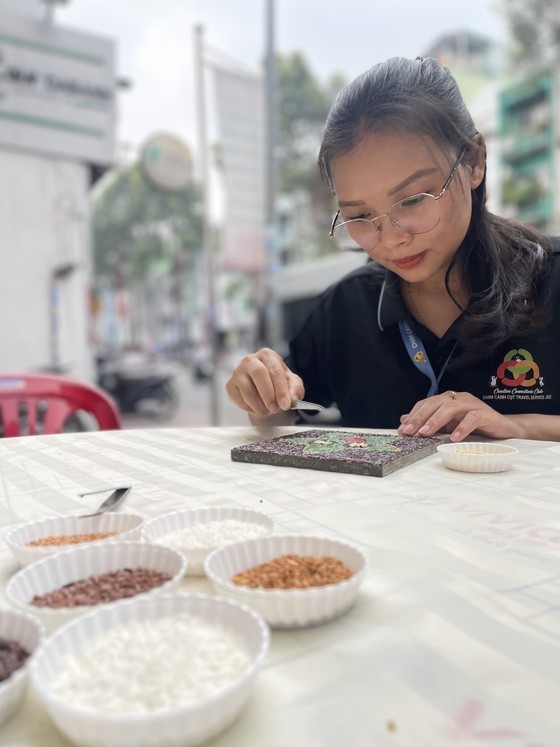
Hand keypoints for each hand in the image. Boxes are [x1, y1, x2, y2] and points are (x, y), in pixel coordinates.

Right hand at [226, 348, 304, 418]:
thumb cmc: (277, 382)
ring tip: (268, 411)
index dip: (281, 389)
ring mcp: (237, 372)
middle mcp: (250, 360)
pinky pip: (238, 399)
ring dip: (259, 405)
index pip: (275, 370)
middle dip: (268, 395)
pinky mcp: (230, 385)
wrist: (263, 387)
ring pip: (247, 390)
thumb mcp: (291, 382)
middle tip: (275, 409)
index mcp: (267, 355)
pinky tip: (257, 408)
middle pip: (258, 374)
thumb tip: (294, 396)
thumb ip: (295, 388)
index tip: (286, 404)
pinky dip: (249, 408)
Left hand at [396, 390, 523, 441]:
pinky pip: (472, 418)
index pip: (426, 403)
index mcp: (448, 399)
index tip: (403, 429)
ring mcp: (472, 404)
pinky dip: (462, 427)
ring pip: (451, 408)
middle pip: (435, 403)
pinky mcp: (485, 414)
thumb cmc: (474, 426)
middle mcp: (459, 398)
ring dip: (436, 420)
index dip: (414, 415)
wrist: (503, 428)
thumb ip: (429, 422)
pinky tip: (454, 438)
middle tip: (410, 431)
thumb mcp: (448, 425)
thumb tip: (404, 421)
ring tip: (426, 433)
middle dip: (420, 417)